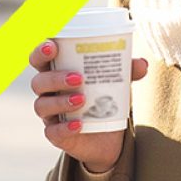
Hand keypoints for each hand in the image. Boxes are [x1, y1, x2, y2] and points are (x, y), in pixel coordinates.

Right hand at [29, 41, 147, 173]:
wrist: (108, 134)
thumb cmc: (104, 95)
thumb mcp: (115, 81)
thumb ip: (126, 71)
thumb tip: (143, 64)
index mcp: (56, 71)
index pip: (39, 58)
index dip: (40, 51)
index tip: (52, 46)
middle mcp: (48, 92)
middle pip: (38, 82)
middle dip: (54, 78)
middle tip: (78, 77)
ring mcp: (50, 114)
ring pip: (42, 105)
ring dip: (60, 101)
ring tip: (82, 99)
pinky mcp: (56, 135)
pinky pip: (53, 132)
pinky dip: (64, 127)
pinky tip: (79, 124)